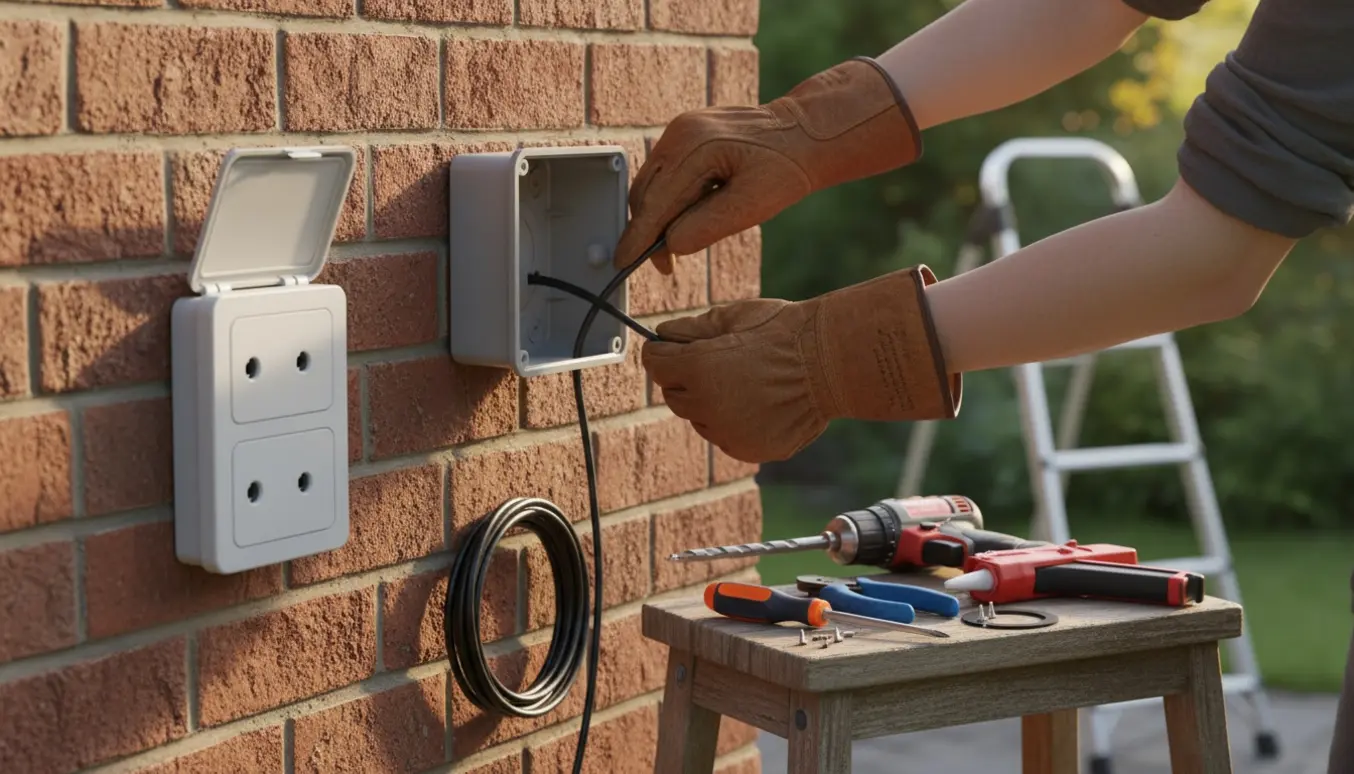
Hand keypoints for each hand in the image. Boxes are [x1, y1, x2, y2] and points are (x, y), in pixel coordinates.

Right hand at [614, 57, 922, 274]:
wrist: (806, 133)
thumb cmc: (788, 166)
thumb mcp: (754, 205)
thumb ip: (708, 226)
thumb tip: (671, 245)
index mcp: (696, 146)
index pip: (656, 202)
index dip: (638, 237)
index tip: (622, 263)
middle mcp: (680, 132)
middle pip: (645, 193)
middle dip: (647, 232)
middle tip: (665, 266)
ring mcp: (680, 130)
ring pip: (651, 184)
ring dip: (658, 217)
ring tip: (681, 243)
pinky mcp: (685, 134)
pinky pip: (664, 174)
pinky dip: (669, 199)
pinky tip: (690, 215)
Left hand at [642, 266, 962, 462]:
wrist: (832, 363)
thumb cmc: (784, 332)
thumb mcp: (732, 316)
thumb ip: (690, 328)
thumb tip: (661, 334)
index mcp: (697, 368)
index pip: (654, 363)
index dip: (663, 352)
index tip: (672, 348)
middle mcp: (707, 405)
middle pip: (673, 394)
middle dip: (685, 377)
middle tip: (717, 361)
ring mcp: (728, 432)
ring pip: (700, 418)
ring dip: (710, 403)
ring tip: (745, 382)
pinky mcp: (748, 449)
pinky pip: (726, 436)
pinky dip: (734, 423)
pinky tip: (759, 403)